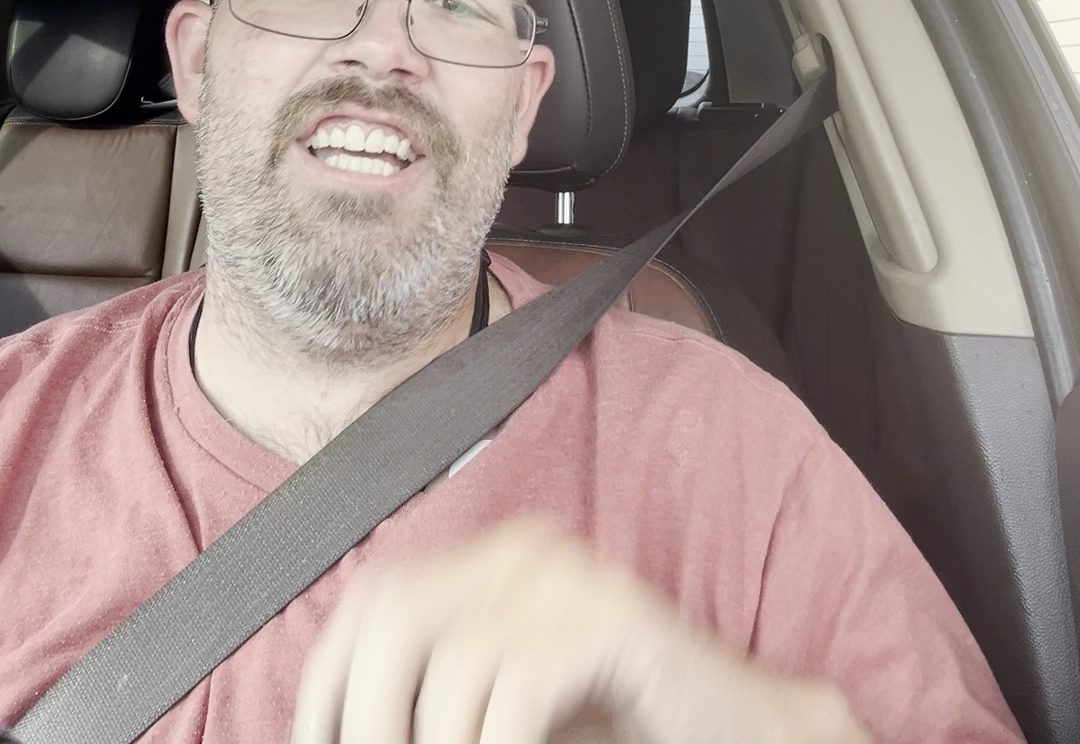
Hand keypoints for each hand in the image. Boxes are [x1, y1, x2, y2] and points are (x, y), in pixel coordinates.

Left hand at [293, 517, 870, 743]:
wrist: (740, 735)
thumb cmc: (609, 732)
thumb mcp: (504, 717)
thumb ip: (436, 710)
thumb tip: (337, 733)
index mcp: (492, 563)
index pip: (372, 602)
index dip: (326, 687)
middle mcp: (526, 552)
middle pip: (394, 615)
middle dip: (367, 718)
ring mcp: (572, 579)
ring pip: (451, 665)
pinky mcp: (616, 620)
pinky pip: (518, 687)